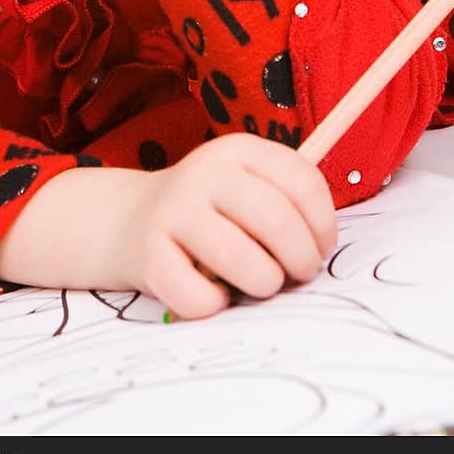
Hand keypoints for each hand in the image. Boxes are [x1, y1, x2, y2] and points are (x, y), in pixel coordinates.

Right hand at [115, 132, 336, 319]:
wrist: (129, 220)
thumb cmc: (210, 212)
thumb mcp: (246, 185)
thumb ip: (287, 200)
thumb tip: (324, 243)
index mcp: (238, 150)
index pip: (303, 181)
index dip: (324, 225)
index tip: (320, 248)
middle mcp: (206, 172)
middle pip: (278, 220)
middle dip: (301, 260)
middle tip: (297, 274)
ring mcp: (174, 211)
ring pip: (243, 260)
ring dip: (264, 283)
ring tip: (260, 283)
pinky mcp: (149, 254)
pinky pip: (199, 296)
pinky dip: (215, 304)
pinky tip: (213, 292)